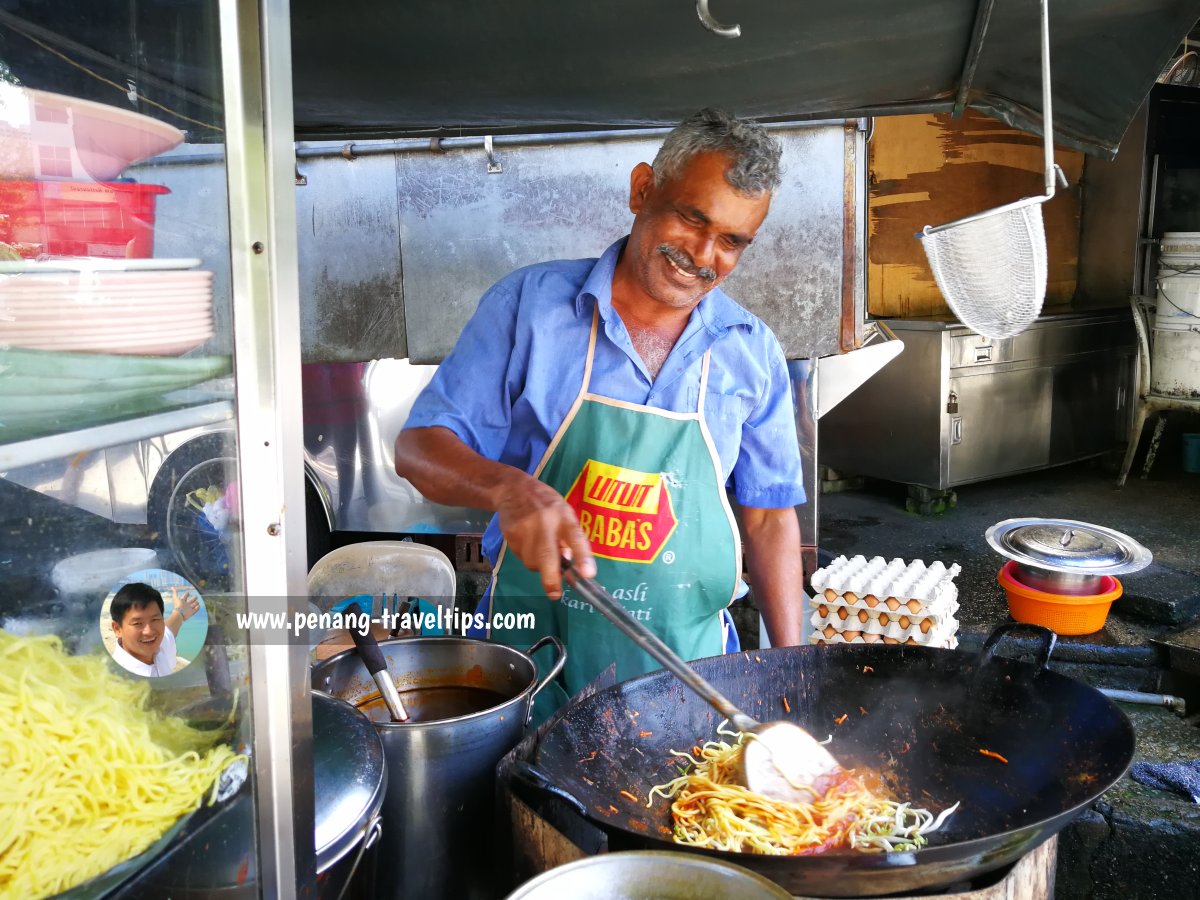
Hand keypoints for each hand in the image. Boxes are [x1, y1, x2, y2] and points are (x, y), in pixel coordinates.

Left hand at [170, 586, 200, 620]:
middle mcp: (186, 605)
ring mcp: (189, 609)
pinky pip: (196, 609)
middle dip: (193, 599)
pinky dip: (197, 608)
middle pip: (190, 601)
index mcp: (182, 601)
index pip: (185, 597)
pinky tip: (198, 605)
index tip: (188, 592)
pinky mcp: (192, 612)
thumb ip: (175, 593)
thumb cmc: (178, 605)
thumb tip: (172, 587)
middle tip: (196, 596)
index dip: (186, 594)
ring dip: (196, 603)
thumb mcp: (176, 598)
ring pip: (193, 605)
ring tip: (197, 602)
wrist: (180, 614)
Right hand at [495, 474, 594, 598]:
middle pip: (547, 555)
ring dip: (538, 565)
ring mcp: (525, 529)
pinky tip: (526, 542)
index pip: (575, 537)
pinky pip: (521, 557)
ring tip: (539, 549)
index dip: (582, 557)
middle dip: (552, 578)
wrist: (512, 489)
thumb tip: (568, 568)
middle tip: (555, 594)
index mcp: (564, 516)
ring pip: (532, 562)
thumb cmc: (546, 505)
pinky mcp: (510, 535)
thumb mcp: (564, 514)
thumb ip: (569, 539)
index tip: (588, 575)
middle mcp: (545, 522)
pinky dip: (526, 556)